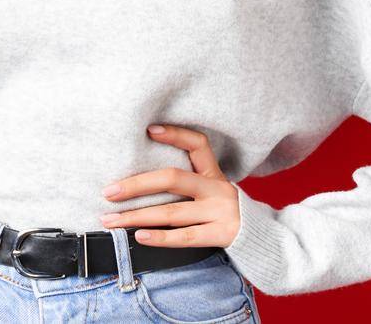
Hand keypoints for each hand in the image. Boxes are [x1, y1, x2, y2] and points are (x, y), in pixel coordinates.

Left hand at [98, 124, 240, 247]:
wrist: (262, 240)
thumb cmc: (224, 212)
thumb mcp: (213, 190)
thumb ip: (188, 182)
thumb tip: (139, 178)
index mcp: (214, 174)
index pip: (198, 144)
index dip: (175, 134)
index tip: (149, 129)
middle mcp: (218, 188)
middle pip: (173, 178)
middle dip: (136, 184)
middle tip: (109, 191)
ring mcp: (221, 211)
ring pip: (171, 212)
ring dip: (136, 216)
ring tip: (110, 219)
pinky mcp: (222, 234)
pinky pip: (185, 237)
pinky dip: (160, 238)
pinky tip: (138, 236)